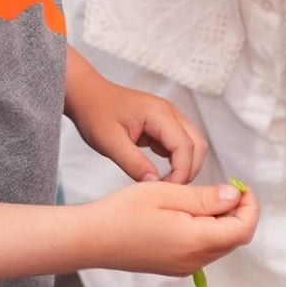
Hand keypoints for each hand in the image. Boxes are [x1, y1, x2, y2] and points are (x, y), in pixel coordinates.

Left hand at [65, 54, 207, 183]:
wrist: (87, 96)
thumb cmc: (95, 113)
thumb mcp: (109, 142)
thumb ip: (133, 163)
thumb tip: (154, 184)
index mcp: (160, 113)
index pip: (186, 146)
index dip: (182, 172)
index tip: (168, 191)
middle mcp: (171, 113)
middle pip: (198, 146)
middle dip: (188, 170)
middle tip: (167, 190)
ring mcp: (169, 119)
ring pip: (193, 147)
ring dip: (184, 167)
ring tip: (163, 184)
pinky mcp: (164, 127)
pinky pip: (180, 147)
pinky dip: (176, 162)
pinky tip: (159, 173)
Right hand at [81, 181, 257, 276]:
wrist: (91, 240)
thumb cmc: (123, 211)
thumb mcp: (166, 193)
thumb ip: (205, 198)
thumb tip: (235, 197)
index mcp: (196, 241)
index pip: (243, 229)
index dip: (250, 207)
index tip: (239, 187)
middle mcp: (195, 260)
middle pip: (236, 238)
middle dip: (239, 213)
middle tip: (223, 188)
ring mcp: (185, 268)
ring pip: (221, 245)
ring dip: (223, 222)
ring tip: (201, 198)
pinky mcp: (176, 268)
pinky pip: (204, 250)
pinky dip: (207, 231)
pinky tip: (187, 214)